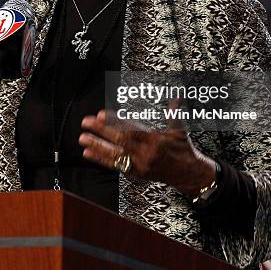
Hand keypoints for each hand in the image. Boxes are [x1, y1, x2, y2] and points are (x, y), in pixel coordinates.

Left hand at [79, 105, 215, 196]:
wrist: (188, 174)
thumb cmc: (183, 148)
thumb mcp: (180, 129)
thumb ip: (175, 112)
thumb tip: (178, 96)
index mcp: (155, 140)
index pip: (131, 129)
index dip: (115, 121)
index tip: (101, 113)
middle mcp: (146, 153)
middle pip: (120, 141)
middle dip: (101, 131)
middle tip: (86, 122)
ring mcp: (140, 165)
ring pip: (114, 155)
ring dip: (96, 146)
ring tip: (82, 138)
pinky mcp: (135, 174)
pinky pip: (115, 165)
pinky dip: (101, 159)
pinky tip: (88, 153)